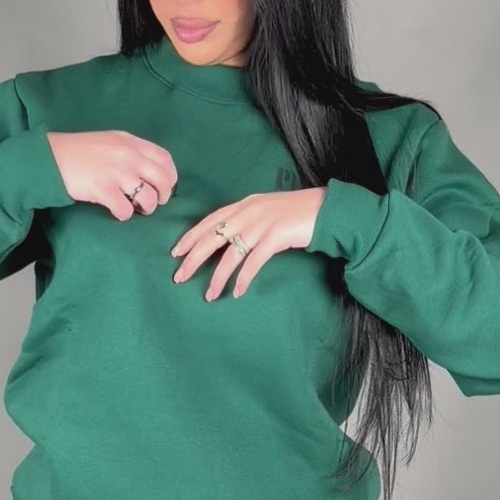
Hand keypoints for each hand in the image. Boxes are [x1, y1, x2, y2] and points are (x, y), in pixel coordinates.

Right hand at [46, 130, 176, 220]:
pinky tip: (117, 211)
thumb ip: (131, 151)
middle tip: (153, 202)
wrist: (52, 157)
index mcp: (131, 142)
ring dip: (146, 208)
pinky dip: (124, 215)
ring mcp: (117, 173)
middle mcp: (128, 156)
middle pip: (163, 180)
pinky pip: (126, 210)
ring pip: (148, 198)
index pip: (165, 159)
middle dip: (162, 196)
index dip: (170, 177)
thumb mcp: (110, 141)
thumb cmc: (80, 151)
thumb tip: (150, 171)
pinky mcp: (104, 190)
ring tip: (136, 208)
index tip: (164, 187)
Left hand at [169, 188, 327, 298]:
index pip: (209, 221)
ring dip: (217, 277)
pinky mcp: (275, 237)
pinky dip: (243, 279)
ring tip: (209, 294)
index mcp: (243, 205)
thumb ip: (246, 219)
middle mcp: (248, 213)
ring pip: (230, 254)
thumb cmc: (294, 212)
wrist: (323, 209)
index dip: (191, 237)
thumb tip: (228, 239)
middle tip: (179, 277)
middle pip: (212, 238)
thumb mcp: (265, 210)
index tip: (176, 253)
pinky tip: (237, 291)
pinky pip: (253, 262)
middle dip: (193, 259)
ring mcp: (261, 224)